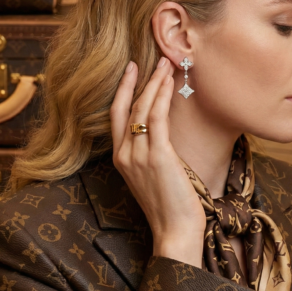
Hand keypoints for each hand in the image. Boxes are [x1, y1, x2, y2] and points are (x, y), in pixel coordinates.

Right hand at [110, 57, 205, 267]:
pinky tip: (169, 82)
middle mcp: (125, 155)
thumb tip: (162, 135)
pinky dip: (162, 96)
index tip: (131, 72)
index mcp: (122, 160)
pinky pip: (156, 118)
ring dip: (154, 83)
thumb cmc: (169, 206)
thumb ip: (151, 155)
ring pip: (141, 109)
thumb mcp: (153, 177)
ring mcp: (138, 155)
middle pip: (125, 108)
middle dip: (135, 81)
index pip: (117, 117)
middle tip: (147, 59)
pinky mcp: (157, 156)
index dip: (122, 92)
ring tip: (166, 64)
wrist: (175, 231)